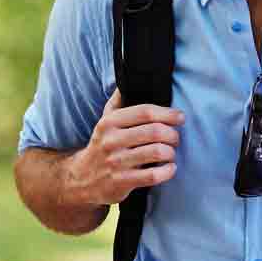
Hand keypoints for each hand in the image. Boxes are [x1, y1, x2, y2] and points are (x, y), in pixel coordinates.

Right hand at [70, 90, 184, 205]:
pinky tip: (169, 168)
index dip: (168, 114)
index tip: (180, 118)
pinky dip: (168, 171)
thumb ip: (118, 101)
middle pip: (155, 132)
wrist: (81, 178)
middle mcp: (112, 140)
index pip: (145, 112)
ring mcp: (116, 162)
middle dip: (173, 135)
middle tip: (175, 139)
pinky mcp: (122, 182)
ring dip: (171, 153)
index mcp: (110, 122)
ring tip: (170, 153)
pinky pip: (154, 175)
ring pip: (157, 152)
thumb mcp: (105, 121)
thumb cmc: (102, 146)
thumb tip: (129, 78)